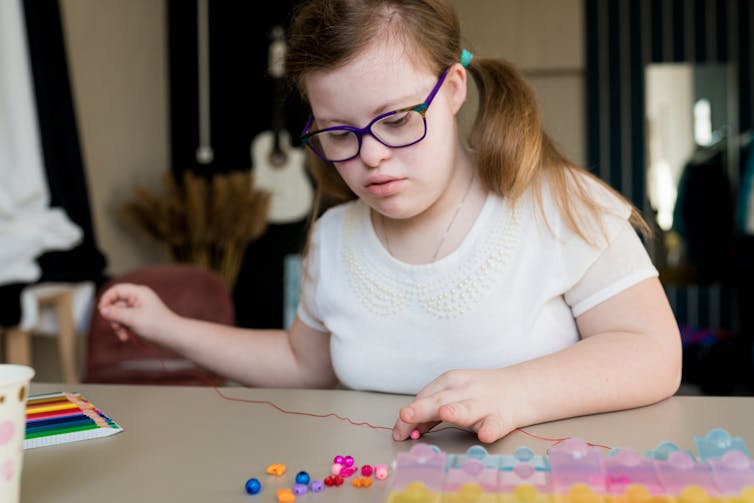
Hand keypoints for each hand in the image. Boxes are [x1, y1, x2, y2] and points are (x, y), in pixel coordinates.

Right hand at [98, 283, 177, 342]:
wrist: (173, 337)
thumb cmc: (158, 326)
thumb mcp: (133, 319)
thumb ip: (116, 314)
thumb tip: (102, 310)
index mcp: (139, 293)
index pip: (116, 290)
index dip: (107, 299)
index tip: (102, 312)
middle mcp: (138, 299)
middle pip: (116, 304)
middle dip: (114, 318)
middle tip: (117, 327)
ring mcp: (139, 309)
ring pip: (119, 315)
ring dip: (118, 326)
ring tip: (124, 335)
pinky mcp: (139, 319)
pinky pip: (125, 321)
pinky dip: (124, 329)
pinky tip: (127, 337)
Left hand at [392, 368, 515, 443]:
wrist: (523, 388)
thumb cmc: (481, 394)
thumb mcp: (455, 393)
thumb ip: (433, 410)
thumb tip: (408, 428)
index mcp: (451, 380)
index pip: (425, 397)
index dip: (410, 414)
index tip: (399, 431)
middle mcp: (466, 389)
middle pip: (440, 400)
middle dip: (421, 409)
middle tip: (404, 416)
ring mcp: (485, 403)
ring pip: (467, 409)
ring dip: (455, 412)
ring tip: (445, 415)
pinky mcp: (503, 418)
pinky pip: (495, 425)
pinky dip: (489, 429)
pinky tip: (484, 434)